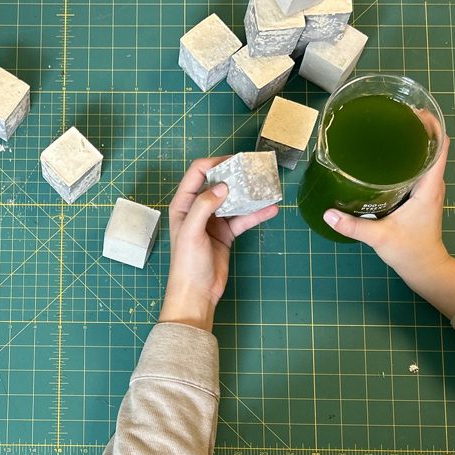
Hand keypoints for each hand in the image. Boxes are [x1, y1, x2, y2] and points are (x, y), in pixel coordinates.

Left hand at [158, 157, 279, 330]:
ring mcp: (214, 220)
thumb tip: (222, 186)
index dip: (215, 162)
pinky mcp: (226, 233)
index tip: (235, 161)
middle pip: (218, 182)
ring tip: (267, 186)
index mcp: (184, 204)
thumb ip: (204, 206)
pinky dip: (256, 213)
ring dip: (249, 194)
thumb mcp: (192, 232)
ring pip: (234, 200)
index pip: (198, 172)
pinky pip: (243, 218)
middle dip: (236, 175)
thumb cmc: (187, 264)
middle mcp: (198, 208)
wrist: (197, 293)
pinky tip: (271, 208)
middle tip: (255, 170)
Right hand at [321, 117, 450, 284]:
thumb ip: (353, 225)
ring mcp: (428, 190)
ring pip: (426, 157)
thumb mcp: (379, 237)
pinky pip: (420, 168)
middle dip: (418, 128)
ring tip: (391, 130)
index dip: (432, 125)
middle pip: (433, 146)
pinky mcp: (421, 196)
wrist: (426, 269)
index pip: (440, 147)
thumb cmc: (410, 251)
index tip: (415, 111)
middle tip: (395, 115)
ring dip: (414, 142)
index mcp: (429, 186)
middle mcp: (432, 184)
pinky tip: (390, 156)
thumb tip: (328, 212)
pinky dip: (410, 157)